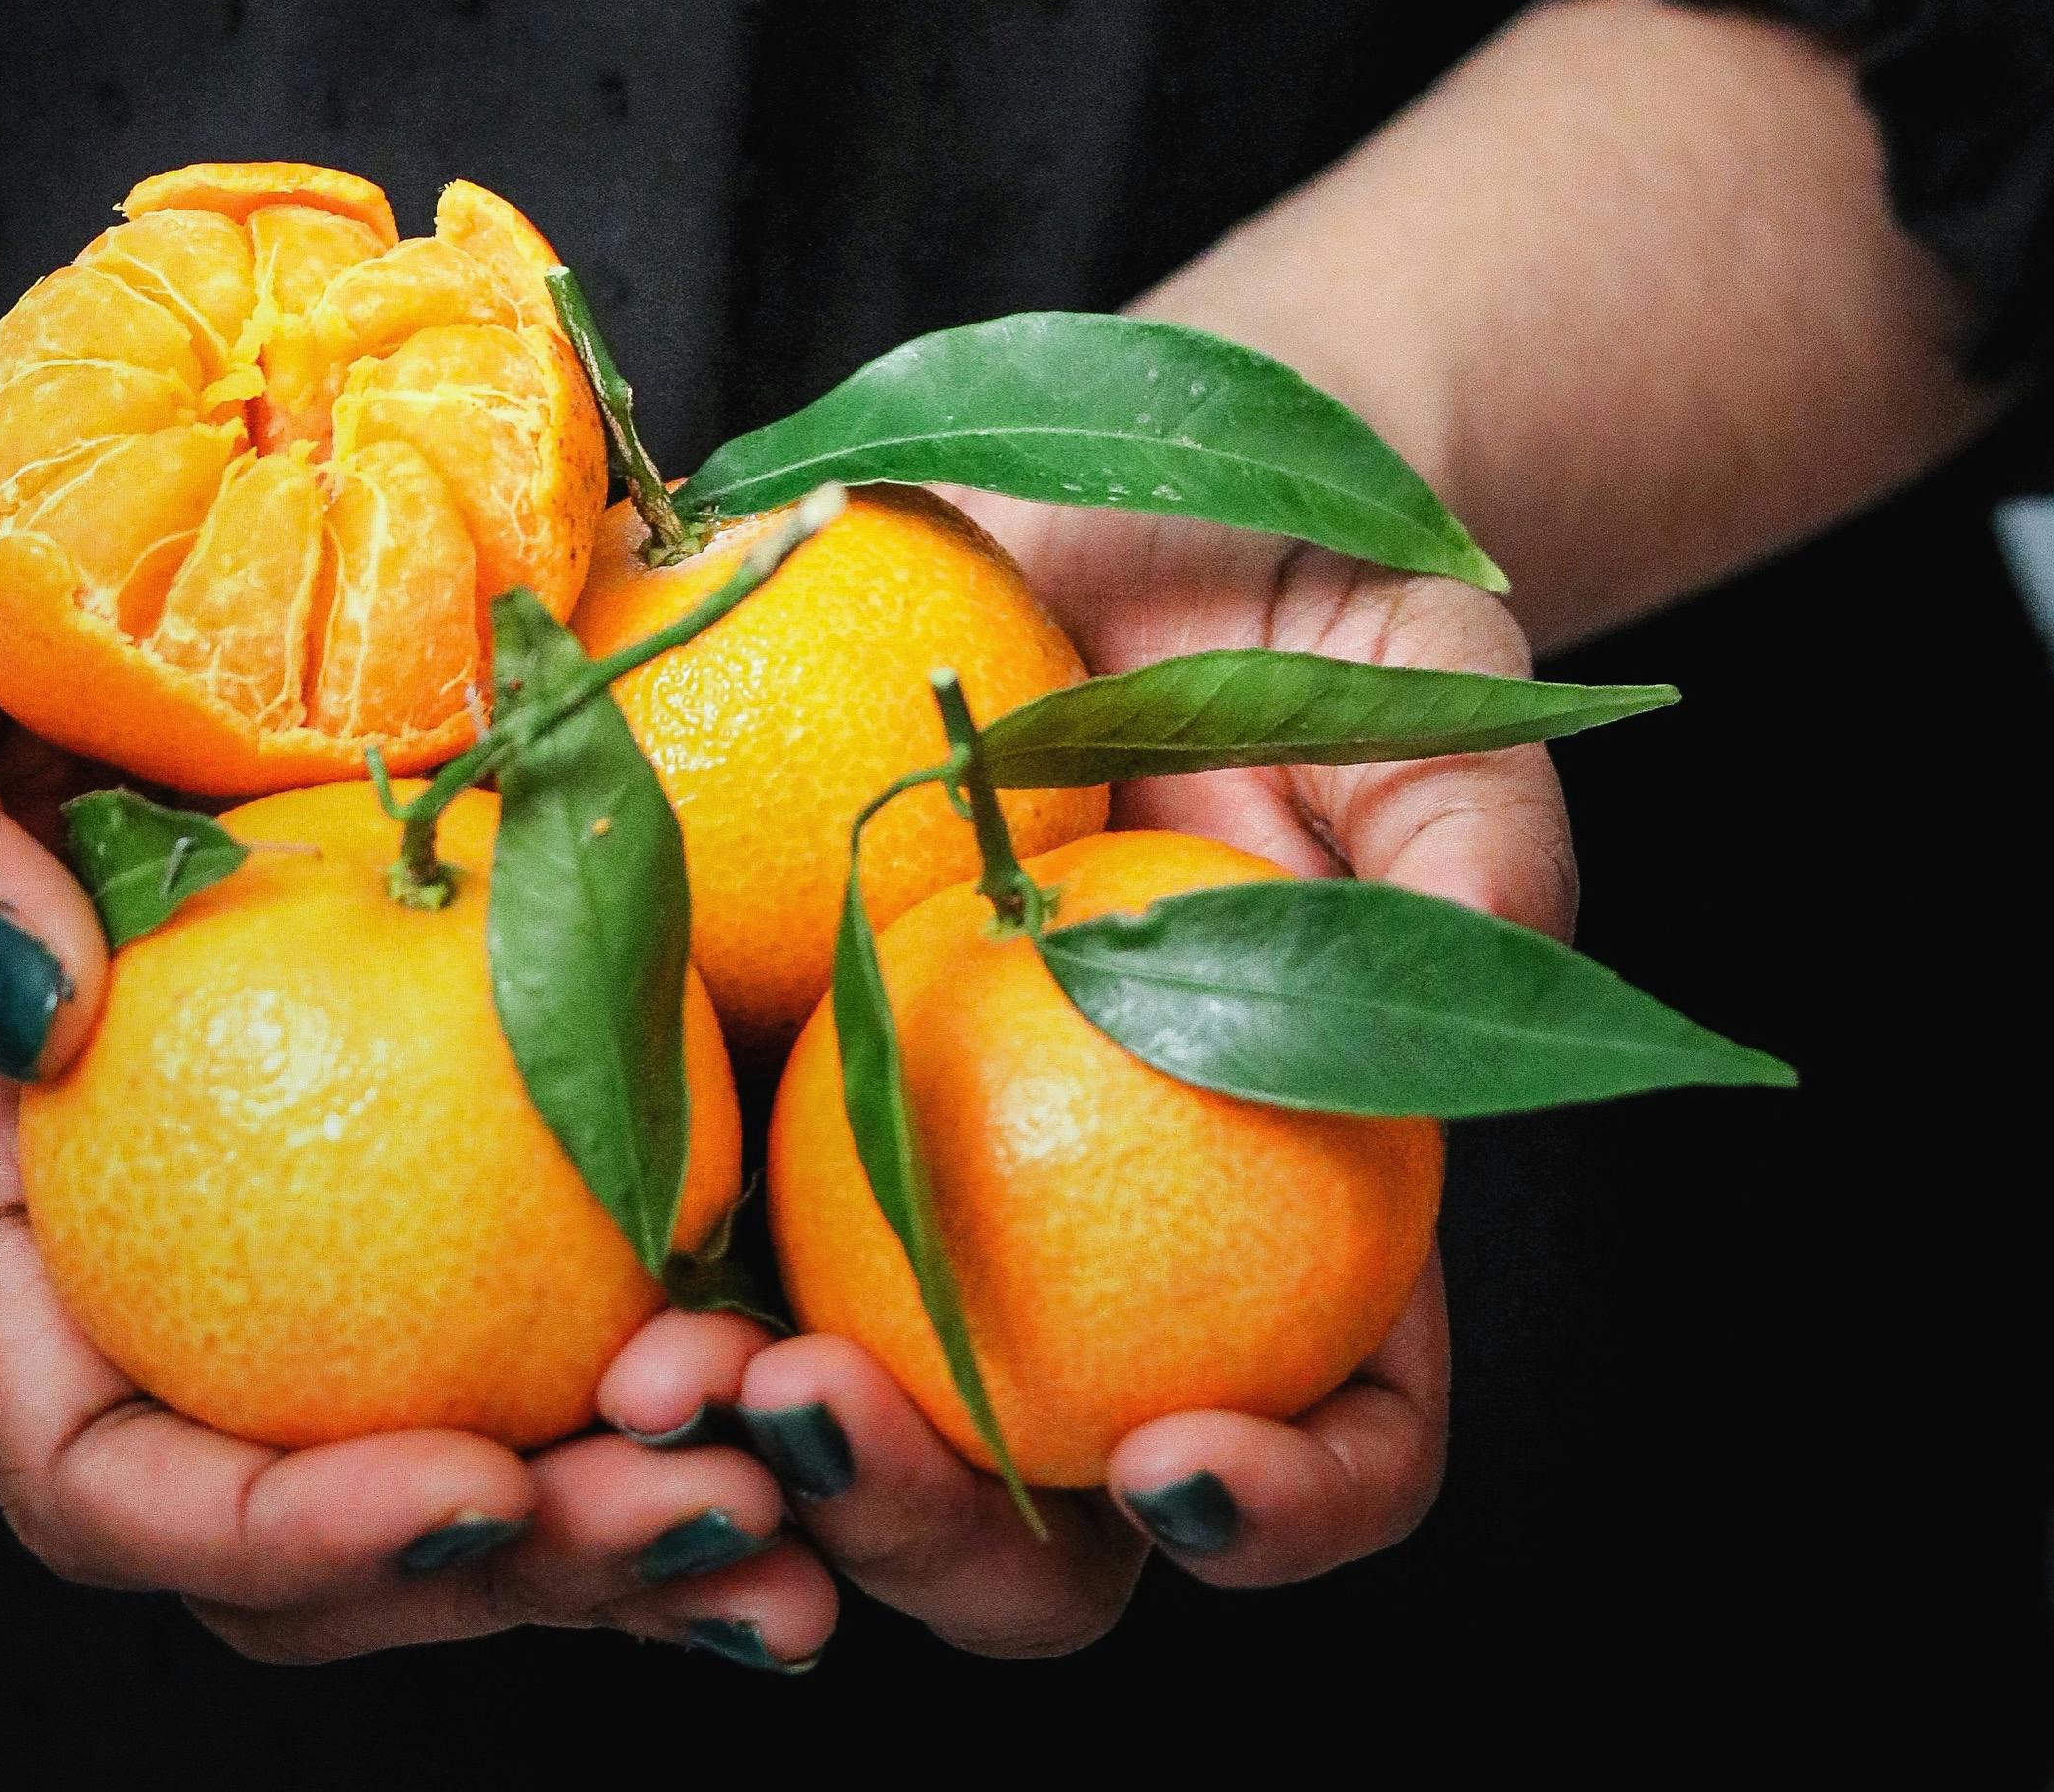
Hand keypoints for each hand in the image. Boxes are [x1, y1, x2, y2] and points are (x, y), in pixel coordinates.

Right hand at [0, 193, 835, 1670]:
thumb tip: (42, 1002)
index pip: (103, 1465)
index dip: (284, 1523)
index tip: (478, 1491)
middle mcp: (126, 1229)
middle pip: (302, 1502)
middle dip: (515, 1555)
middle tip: (724, 1525)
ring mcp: (266, 1162)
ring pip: (432, 1412)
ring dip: (618, 1480)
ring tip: (804, 1505)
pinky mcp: (390, 1062)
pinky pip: (516, 1225)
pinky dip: (650, 1296)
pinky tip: (796, 1315)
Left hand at [601, 500, 1574, 1658]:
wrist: (1112, 516)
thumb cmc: (1308, 607)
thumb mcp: (1423, 689)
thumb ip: (1470, 831)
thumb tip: (1477, 952)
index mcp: (1315, 1206)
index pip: (1350, 1429)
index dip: (1290, 1511)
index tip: (1170, 1461)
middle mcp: (1114, 1247)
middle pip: (1054, 1513)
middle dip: (930, 1536)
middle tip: (818, 1425)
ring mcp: (936, 1194)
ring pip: (844, 1425)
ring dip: (738, 1455)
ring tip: (648, 1387)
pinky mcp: (782, 1095)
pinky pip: (701, 1237)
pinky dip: (634, 1288)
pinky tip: (576, 1259)